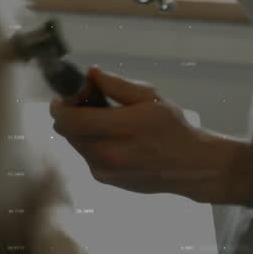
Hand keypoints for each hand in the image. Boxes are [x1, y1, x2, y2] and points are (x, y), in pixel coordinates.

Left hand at [49, 66, 252, 203]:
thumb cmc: (173, 128)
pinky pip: (86, 156)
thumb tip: (90, 72)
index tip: (63, 96)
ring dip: (80, 130)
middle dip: (69, 115)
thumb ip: (116, 84)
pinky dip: (90, 144)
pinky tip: (111, 139)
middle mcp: (106, 154)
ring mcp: (104, 171)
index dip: (59, 106)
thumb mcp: (149, 97)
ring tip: (102, 122)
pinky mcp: (106, 180)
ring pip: (75, 144)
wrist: (193, 167)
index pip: (69, 119)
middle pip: (66, 132)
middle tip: (86, 104)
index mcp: (119, 130)